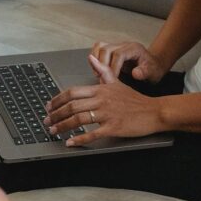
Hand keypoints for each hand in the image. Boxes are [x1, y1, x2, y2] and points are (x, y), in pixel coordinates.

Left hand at [43, 55, 164, 145]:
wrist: (153, 111)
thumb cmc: (135, 99)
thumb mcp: (117, 82)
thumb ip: (102, 71)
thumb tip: (91, 57)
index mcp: (100, 89)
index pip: (73, 92)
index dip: (57, 100)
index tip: (49, 106)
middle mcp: (102, 100)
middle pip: (72, 106)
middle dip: (56, 114)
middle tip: (47, 121)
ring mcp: (107, 114)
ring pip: (79, 119)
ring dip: (63, 126)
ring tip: (54, 131)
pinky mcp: (113, 127)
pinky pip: (92, 133)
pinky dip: (79, 139)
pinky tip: (70, 142)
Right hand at [91, 41, 167, 83]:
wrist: (153, 64)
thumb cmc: (152, 69)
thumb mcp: (153, 72)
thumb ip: (145, 72)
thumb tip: (135, 73)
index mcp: (134, 48)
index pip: (119, 54)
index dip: (113, 67)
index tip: (112, 79)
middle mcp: (124, 45)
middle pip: (106, 49)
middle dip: (102, 65)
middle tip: (103, 79)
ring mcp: (116, 46)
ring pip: (99, 46)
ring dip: (96, 60)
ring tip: (98, 74)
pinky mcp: (111, 50)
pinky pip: (98, 49)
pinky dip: (94, 58)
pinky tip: (97, 70)